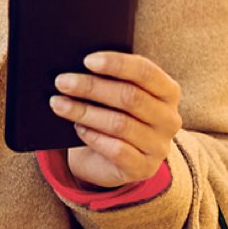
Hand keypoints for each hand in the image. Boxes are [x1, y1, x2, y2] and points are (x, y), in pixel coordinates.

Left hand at [50, 52, 181, 188]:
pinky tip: (78, 128)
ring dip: (84, 112)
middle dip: (91, 87)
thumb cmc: (113, 116)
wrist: (110, 160)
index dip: (117, 64)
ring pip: (120, 124)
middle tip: (62, 82)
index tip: (87, 60)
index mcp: (168, 92)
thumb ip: (109, 80)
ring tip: (58, 104)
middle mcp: (169, 119)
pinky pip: (117, 150)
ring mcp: (159, 146)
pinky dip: (93, 136)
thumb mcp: (116, 96)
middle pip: (130, 97)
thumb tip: (77, 67)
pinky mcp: (144, 168)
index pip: (146, 72)